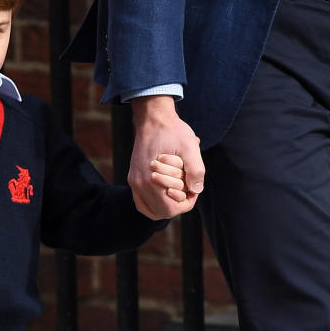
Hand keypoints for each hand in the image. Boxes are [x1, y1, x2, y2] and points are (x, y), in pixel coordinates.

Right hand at [129, 96, 203, 218]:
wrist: (153, 118)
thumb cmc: (173, 131)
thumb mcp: (190, 147)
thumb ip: (196, 170)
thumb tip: (196, 190)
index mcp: (150, 179)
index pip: (170, 210)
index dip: (187, 203)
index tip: (193, 188)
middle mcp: (138, 184)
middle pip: (162, 212)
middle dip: (178, 203)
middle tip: (187, 187)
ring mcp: (134, 182)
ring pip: (152, 210)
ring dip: (167, 204)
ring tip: (178, 188)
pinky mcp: (133, 178)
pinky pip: (143, 201)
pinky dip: (156, 202)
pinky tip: (167, 192)